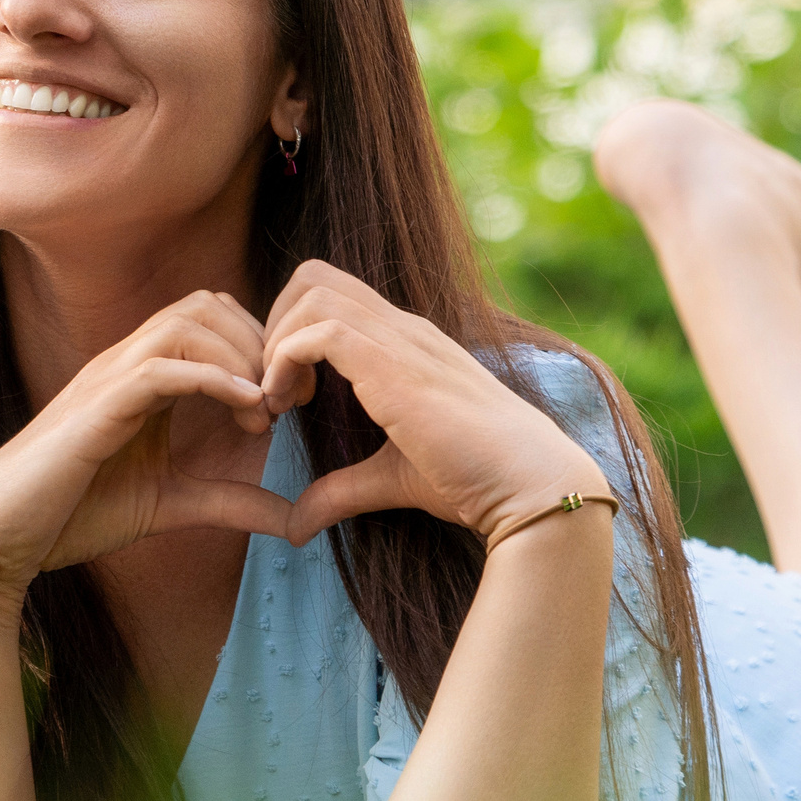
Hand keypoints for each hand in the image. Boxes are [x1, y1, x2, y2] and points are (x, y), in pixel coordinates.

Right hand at [0, 292, 296, 597]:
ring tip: (264, 407)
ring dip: (239, 355)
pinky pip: (160, 368)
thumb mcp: (169, 505)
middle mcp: (124, 363)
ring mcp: (107, 378)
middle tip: (285, 398)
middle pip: (204, 304)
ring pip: (185, 321)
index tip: (286, 401)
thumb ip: (227, 502)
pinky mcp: (96, 407)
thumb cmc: (71, 515)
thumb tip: (292, 520)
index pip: (209, 319)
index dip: (258, 348)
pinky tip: (246, 408)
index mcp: (140, 377)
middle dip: (258, 342)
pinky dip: (212, 378)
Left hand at [261, 261, 608, 542]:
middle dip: (274, 323)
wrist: (527, 485)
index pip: (334, 296)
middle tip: (273, 387)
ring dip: (275, 342)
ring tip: (277, 400)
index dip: (292, 332)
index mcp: (406, 343)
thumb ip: (340, 491)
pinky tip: (287, 405)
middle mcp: (402, 329)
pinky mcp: (393, 365)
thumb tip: (294, 524)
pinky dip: (284, 360)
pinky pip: (319, 330)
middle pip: (314, 276)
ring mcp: (400, 340)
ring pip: (312, 292)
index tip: (286, 393)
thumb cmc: (474, 480)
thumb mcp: (389, 479)